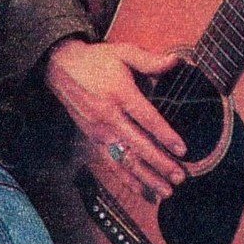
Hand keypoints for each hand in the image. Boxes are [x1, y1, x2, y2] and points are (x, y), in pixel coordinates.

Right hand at [43, 38, 187, 200]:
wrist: (61, 67)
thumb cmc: (95, 60)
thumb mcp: (122, 52)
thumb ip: (149, 60)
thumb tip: (175, 61)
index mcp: (119, 93)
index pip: (146, 118)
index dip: (165, 135)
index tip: (182, 149)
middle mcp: (108, 116)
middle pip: (137, 145)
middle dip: (160, 164)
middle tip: (180, 177)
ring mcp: (99, 131)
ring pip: (125, 160)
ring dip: (146, 178)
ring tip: (166, 191)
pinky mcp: (92, 139)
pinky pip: (111, 164)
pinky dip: (127, 180)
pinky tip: (143, 192)